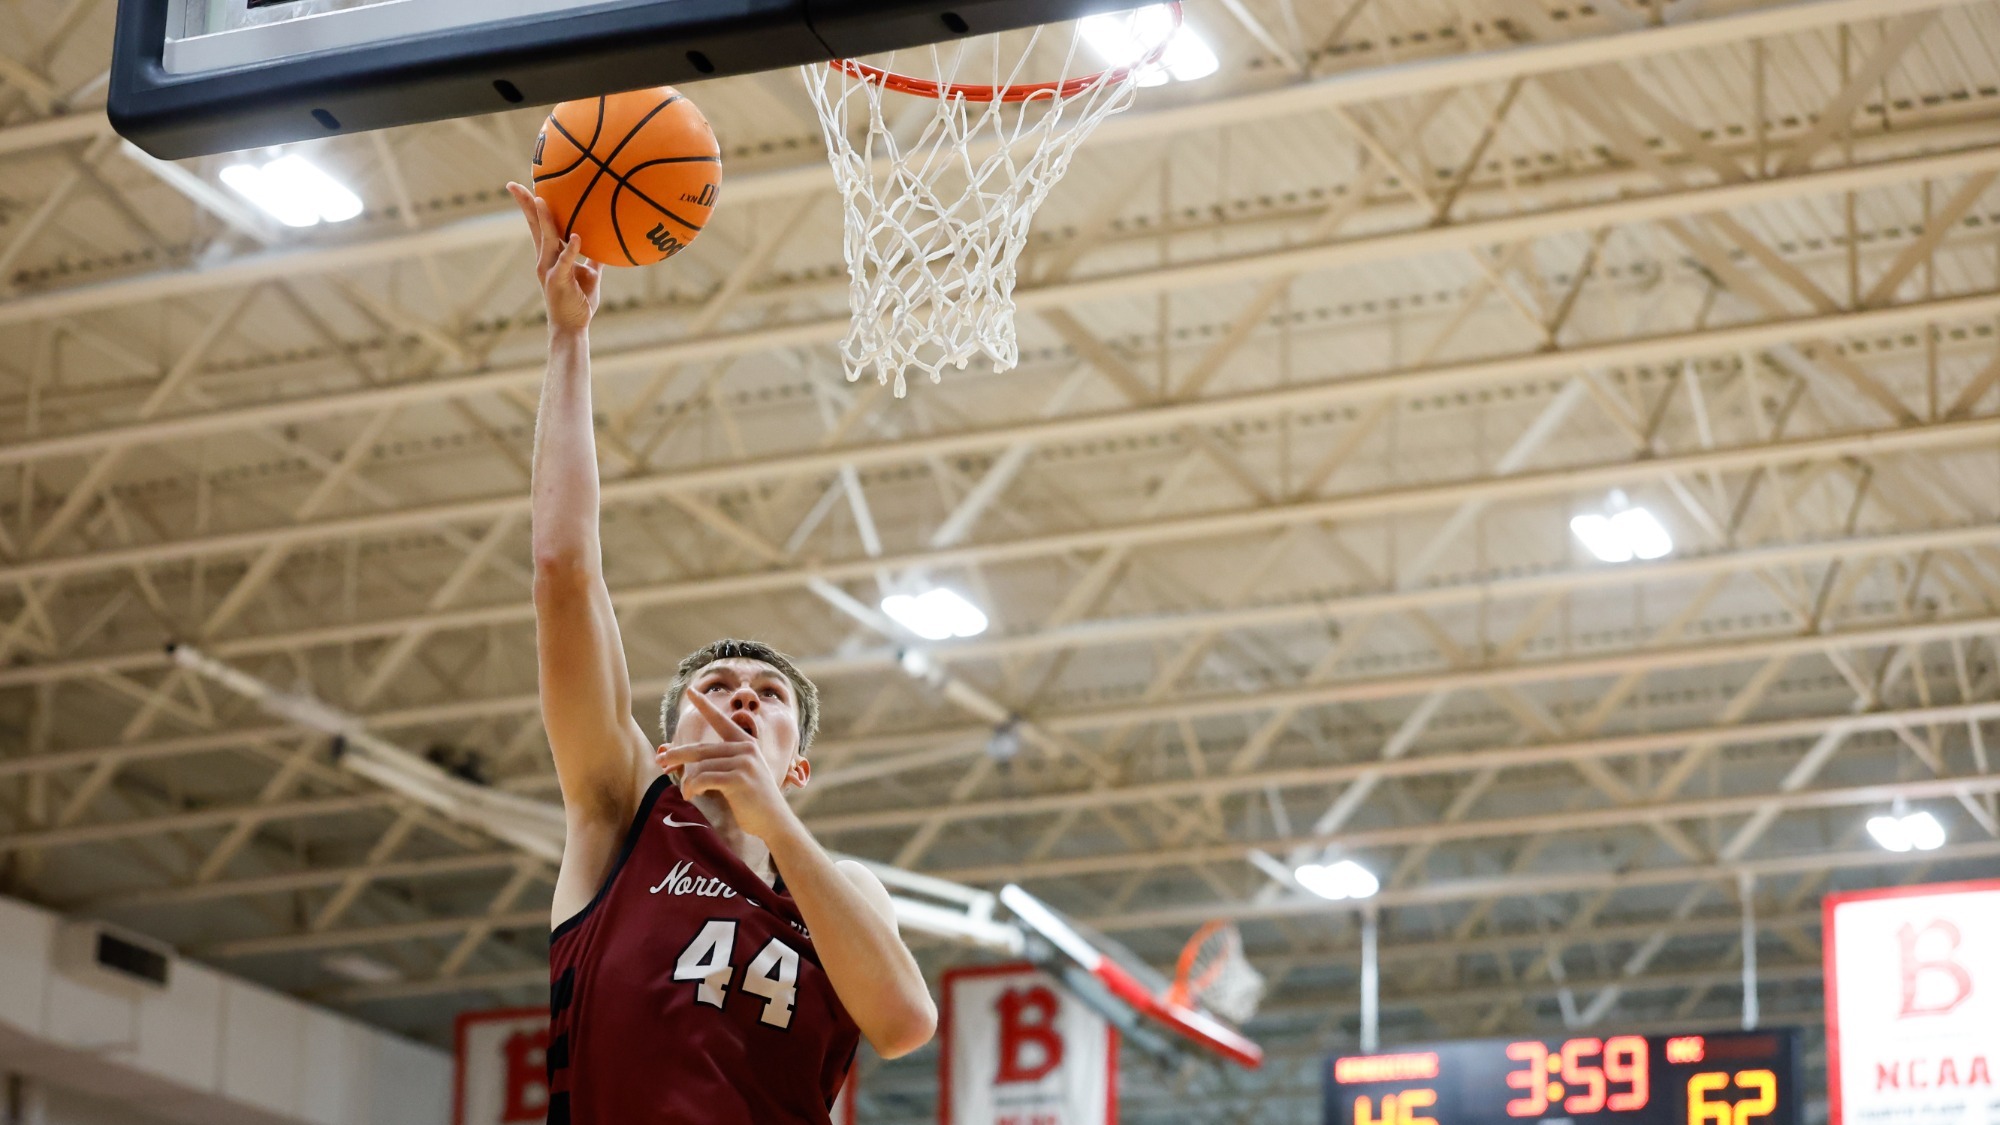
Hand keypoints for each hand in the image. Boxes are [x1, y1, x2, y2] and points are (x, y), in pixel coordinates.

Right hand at [506, 182, 601, 333]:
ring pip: (546, 239)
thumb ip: (593, 260)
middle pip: (533, 227)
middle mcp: (544, 259)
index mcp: (550, 256)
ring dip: (544, 219)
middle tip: (514, 184)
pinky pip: (565, 262)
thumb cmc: (579, 302)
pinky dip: (572, 249)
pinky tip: (578, 237)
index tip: (527, 187)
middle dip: (525, 206)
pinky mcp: (559, 281)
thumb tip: (605, 244)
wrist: (572, 327)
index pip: (538, 226)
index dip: (532, 207)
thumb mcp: (590, 276)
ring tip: (541, 199)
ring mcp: (549, 269)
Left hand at [657, 689, 799, 842]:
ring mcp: (744, 762)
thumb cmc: (752, 800)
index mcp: (745, 743)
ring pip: (700, 767)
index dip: (704, 705)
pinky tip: (691, 796)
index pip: (721, 720)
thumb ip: (720, 763)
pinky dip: (692, 788)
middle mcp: (746, 748)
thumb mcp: (739, 774)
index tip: (690, 690)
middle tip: (660, 760)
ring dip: (687, 782)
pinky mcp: (739, 778)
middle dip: (677, 754)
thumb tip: (687, 762)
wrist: (773, 821)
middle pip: (700, 749)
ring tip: (687, 793)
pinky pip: (704, 779)